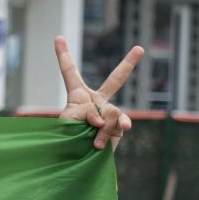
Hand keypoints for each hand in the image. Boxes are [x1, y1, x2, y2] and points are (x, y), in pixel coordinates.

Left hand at [54, 36, 142, 150]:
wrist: (77, 162)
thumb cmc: (65, 142)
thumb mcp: (66, 124)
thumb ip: (82, 114)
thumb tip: (100, 117)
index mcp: (77, 96)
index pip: (70, 72)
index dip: (64, 55)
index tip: (58, 37)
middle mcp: (96, 100)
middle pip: (116, 79)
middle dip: (129, 64)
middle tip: (140, 49)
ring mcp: (109, 113)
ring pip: (111, 111)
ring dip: (102, 127)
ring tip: (95, 142)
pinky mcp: (118, 126)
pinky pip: (121, 121)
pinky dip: (118, 127)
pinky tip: (123, 129)